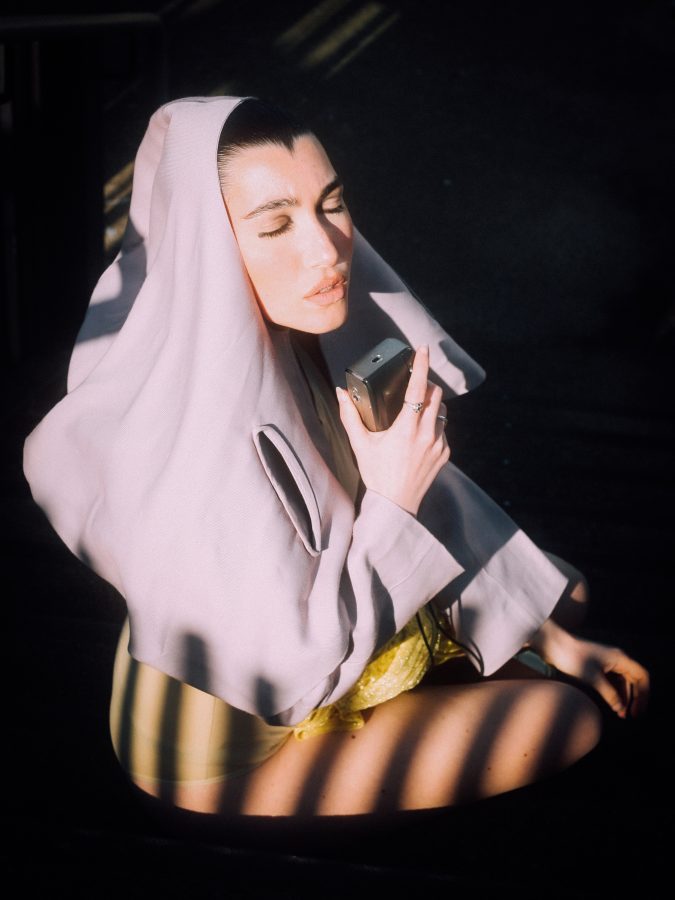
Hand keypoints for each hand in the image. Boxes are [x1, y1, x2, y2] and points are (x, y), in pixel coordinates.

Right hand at [336, 345, 449, 516]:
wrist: (395, 504)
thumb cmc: (376, 474)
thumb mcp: (360, 444)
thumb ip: (350, 416)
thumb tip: (341, 393)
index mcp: (406, 428)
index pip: (418, 388)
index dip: (421, 366)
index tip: (423, 350)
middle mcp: (426, 434)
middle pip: (436, 395)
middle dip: (427, 385)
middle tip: (414, 385)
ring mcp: (439, 444)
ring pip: (442, 411)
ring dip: (432, 405)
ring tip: (417, 410)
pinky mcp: (445, 454)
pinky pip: (444, 430)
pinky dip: (434, 425)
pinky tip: (420, 433)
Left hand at [529, 619, 649, 718]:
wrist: (553, 645)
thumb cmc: (573, 658)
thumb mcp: (592, 678)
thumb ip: (609, 694)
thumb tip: (620, 708)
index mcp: (620, 658)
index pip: (641, 676)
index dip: (643, 695)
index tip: (638, 711)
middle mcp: (616, 658)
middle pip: (634, 680)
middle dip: (634, 698)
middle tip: (631, 716)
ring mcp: (607, 661)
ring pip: (622, 682)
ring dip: (623, 697)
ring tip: (620, 714)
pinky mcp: (597, 665)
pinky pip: (612, 680)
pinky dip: (614, 692)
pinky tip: (611, 704)